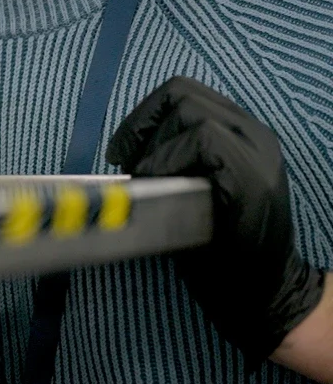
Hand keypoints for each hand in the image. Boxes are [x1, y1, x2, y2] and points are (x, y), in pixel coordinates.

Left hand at [106, 76, 325, 367]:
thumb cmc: (217, 243)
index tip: (122, 147)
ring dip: (154, 145)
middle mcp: (255, 135)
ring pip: (190, 113)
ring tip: (144, 177)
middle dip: (142, 125)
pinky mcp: (252, 177)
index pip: (184, 93)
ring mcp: (257, 154)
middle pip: (182, 95)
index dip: (145, 113)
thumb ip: (176, 155)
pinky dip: (169, 158)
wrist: (260, 290)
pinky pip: (204, 141)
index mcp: (241, 133)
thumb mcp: (195, 186)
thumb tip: (124, 145)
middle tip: (124, 160)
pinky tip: (156, 182)